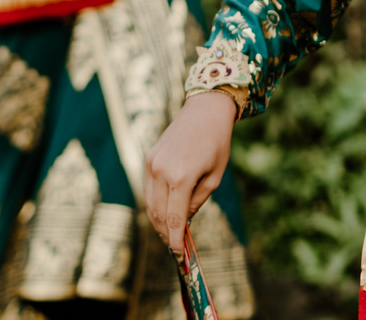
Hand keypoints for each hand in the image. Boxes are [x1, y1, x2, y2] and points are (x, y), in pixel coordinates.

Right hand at [144, 91, 237, 248]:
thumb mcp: (214, 176)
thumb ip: (198, 201)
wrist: (204, 111)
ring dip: (158, 220)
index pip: (174, 218)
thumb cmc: (216, 143)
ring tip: (169, 231)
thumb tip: (184, 220)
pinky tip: (165, 210)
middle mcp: (162, 171)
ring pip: (149, 203)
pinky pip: (149, 188)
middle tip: (173, 244)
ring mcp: (152, 164)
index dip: (174, 239)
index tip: (177, 254)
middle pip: (158, 214)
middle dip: (165, 232)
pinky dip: (155, 203)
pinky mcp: (149, 158)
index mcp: (182, 177)